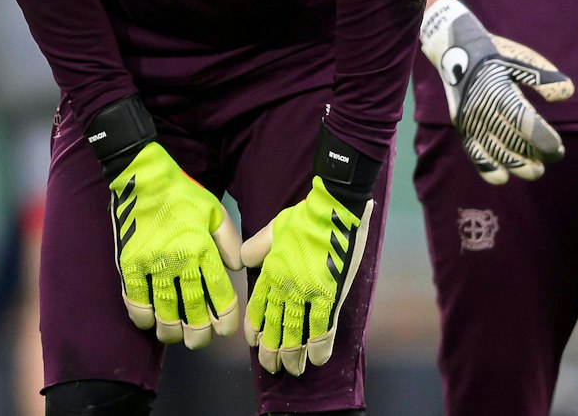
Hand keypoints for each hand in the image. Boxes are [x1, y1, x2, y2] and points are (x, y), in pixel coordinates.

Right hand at [106, 142, 242, 348]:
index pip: (219, 294)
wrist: (141, 178)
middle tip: (199, 342)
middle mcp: (179, 260)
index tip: (225, 330)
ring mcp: (151, 264)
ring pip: (163, 311)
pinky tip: (149, 322)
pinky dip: (142, 317)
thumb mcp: (213, 211)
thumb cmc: (181, 194)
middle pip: (191, 309)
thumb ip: (228, 241)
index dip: (224, 318)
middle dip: (198, 333)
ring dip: (170, 330)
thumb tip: (237, 270)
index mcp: (202, 247)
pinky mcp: (128, 264)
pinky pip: (135, 300)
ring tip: (175, 337)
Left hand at [241, 128, 379, 375]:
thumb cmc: (304, 215)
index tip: (253, 343)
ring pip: (295, 334)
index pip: (257, 309)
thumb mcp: (273, 227)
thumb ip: (256, 246)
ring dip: (292, 355)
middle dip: (272, 351)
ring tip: (292, 370)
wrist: (334, 208)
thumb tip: (243, 261)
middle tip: (272, 367)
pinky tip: (316, 360)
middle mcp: (285, 287)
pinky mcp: (330, 295)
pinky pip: (323, 328)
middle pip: (275, 328)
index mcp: (271, 272)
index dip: (255, 329)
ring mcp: (307, 293)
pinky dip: (319, 347)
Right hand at [421, 0, 572, 183]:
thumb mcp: (521, 59)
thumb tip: (568, 93)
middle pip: (512, 142)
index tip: (558, 149)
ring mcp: (471, 121)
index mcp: (499, 91)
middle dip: (536, 155)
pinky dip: (488, 168)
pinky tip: (504, 177)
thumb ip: (544, 77)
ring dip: (518, 165)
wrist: (455, 49)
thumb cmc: (495, 53)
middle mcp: (483, 110)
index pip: (524, 123)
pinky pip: (475, 153)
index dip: (543, 140)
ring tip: (537, 170)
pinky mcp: (463, 128)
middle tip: (555, 157)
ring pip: (496, 152)